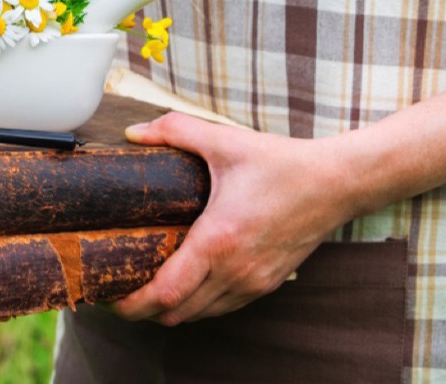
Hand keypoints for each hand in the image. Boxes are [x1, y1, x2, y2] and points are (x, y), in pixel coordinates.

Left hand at [111, 113, 357, 325]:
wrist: (339, 183)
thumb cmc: (282, 163)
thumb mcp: (224, 141)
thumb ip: (174, 131)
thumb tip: (134, 133)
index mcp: (219, 240)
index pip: (166, 292)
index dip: (131, 304)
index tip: (106, 297)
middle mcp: (236, 270)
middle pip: (176, 314)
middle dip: (141, 310)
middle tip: (115, 290)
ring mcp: (254, 282)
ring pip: (199, 315)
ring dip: (168, 308)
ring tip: (142, 287)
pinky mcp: (267, 284)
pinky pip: (222, 307)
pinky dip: (196, 304)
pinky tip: (181, 283)